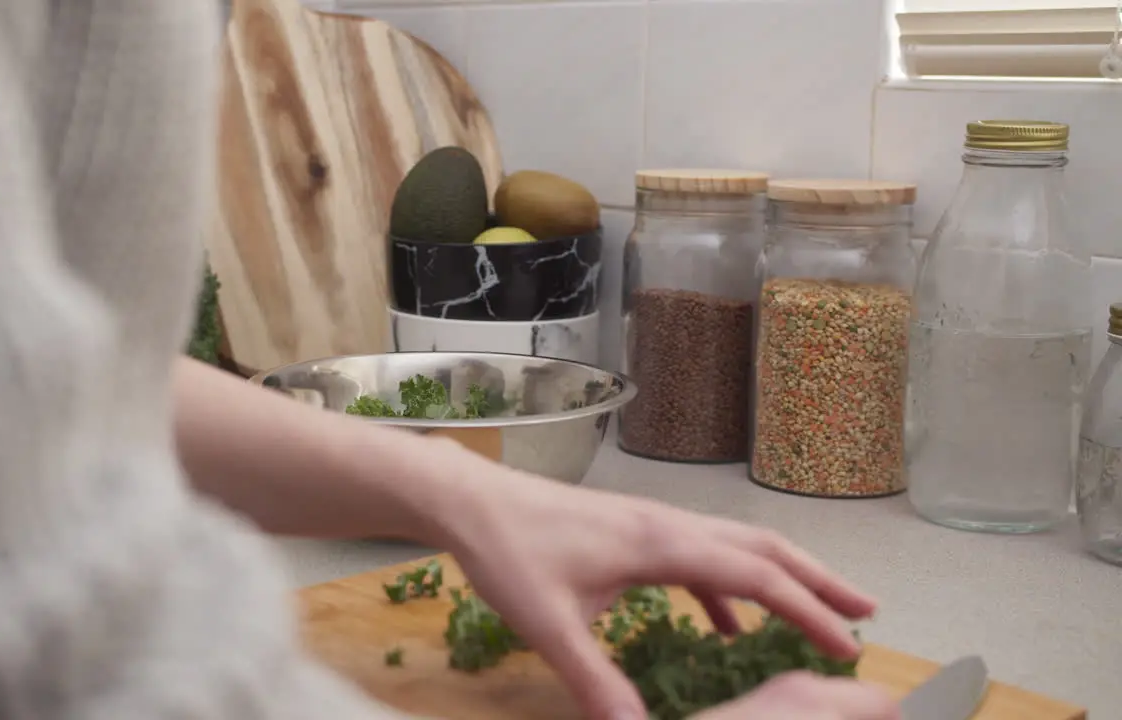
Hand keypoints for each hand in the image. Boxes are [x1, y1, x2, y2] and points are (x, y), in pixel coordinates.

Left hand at [439, 460, 879, 719]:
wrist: (474, 502)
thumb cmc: (509, 553)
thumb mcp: (548, 624)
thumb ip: (594, 680)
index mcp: (661, 543)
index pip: (756, 575)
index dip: (807, 610)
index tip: (849, 647)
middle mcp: (669, 525)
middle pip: (763, 548)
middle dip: (818, 580)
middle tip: (867, 615)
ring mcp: (654, 525)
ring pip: (736, 548)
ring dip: (781, 579)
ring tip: (818, 617)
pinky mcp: (635, 533)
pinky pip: (700, 558)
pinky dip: (729, 590)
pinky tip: (727, 627)